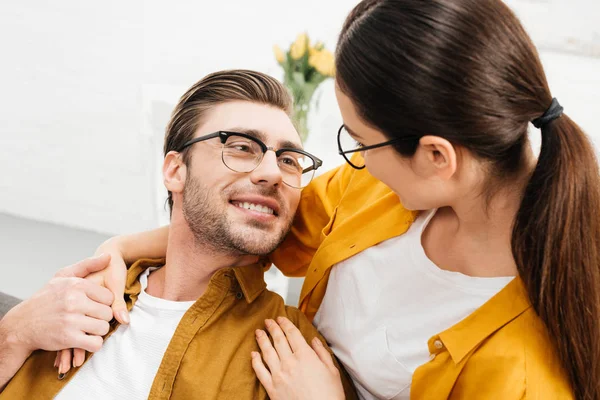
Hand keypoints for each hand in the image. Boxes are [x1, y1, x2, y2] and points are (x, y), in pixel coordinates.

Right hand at [0, 254, 113, 373]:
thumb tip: (109, 256)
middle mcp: (74, 301)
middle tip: (90, 319)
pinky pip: (95, 344)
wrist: (22, 324)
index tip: (94, 306)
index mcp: (76, 285)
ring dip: (97, 332)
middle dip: (101, 318)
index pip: (109, 297)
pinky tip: (84, 339)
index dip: (103, 303)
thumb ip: (88, 265)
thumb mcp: (63, 276)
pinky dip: (93, 344)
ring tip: (87, 328)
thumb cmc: (46, 298)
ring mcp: (71, 321)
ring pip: (103, 328)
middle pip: (108, 313)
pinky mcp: (68, 339)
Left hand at [251, 317, 344, 399]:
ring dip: (262, 340)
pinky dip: (255, 361)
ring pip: (267, 353)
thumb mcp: (332, 371)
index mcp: (305, 356)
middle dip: (272, 328)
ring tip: (258, 332)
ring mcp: (279, 375)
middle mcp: (290, 363)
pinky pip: (260, 372)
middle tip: (268, 321)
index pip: (292, 334)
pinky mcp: (272, 389)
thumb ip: (322, 353)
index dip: (285, 324)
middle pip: (278, 340)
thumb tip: (314, 341)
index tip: (280, 318)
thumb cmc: (329, 395)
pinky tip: (253, 354)